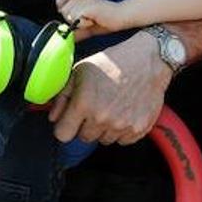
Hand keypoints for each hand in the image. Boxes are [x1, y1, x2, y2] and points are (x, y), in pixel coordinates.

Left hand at [49, 30, 170, 144]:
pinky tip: (124, 111)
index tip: (70, 119)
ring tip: (111, 106)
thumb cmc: (112, 63)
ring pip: (103, 139)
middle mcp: (102, 118)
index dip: (64, 126)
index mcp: (84, 103)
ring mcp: (122, 125)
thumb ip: (62, 96)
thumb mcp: (80, 71)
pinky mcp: (139, 129)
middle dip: (85, 125)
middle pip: (83, 138)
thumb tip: (53, 117)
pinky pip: (122, 141)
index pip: (63, 135)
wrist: (148, 61)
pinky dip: (121, 131)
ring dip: (104, 128)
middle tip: (95, 106)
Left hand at [55, 0, 125, 36]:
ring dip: (78, 22)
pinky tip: (93, 21)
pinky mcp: (88, 6)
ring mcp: (84, 0)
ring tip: (91, 20)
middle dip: (72, 19)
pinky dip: (83, 23)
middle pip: (63, 10)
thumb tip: (68, 38)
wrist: (120, 16)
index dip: (62, 4)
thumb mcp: (87, 27)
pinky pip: (76, 18)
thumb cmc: (106, 21)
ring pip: (69, 14)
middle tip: (86, 20)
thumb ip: (77, 31)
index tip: (73, 14)